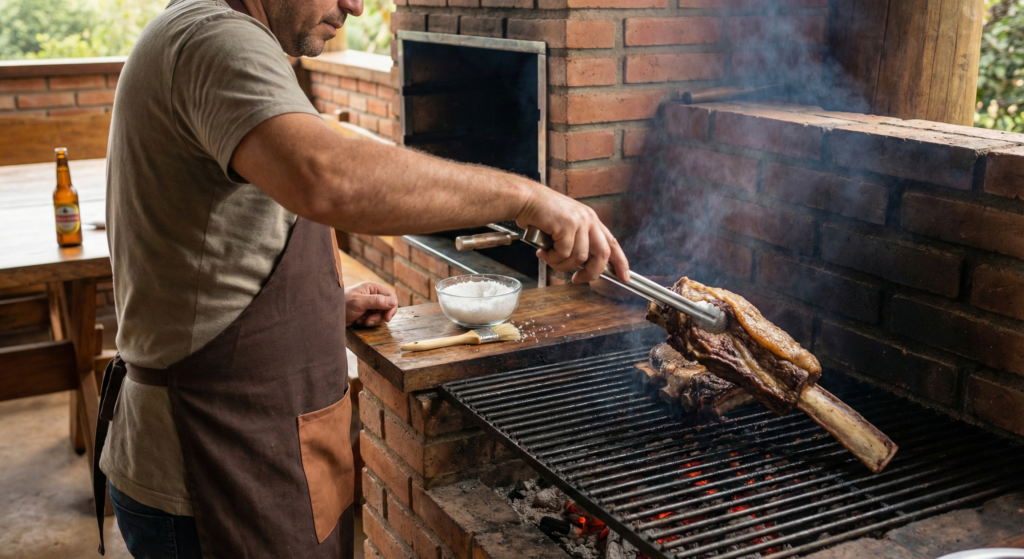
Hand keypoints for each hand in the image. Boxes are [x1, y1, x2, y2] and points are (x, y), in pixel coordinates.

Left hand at [345, 282, 398, 326]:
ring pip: (381, 314)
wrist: (329, 315)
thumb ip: (376, 301)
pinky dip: (368, 322)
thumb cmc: (342, 304)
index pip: (390, 295)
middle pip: (387, 306)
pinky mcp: (366, 313)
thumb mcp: (359, 302)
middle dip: (380, 316)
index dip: (391, 306)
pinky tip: (359, 321)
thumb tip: (393, 302)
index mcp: (372, 288)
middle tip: (370, 321)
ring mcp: (370, 305)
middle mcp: (373, 295)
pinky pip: (375, 319)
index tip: (387, 317)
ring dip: (373, 320)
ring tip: (362, 321)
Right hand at [515, 187, 629, 283]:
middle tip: (577, 279)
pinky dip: (552, 258)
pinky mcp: (567, 225)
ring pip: (579, 257)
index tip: (624, 277)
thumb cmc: (541, 214)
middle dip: (591, 273)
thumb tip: (580, 265)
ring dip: (562, 265)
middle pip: (602, 254)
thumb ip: (576, 241)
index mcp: (591, 220)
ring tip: (549, 258)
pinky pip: (563, 253)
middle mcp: (589, 220)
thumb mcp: (566, 226)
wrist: (525, 199)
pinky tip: (543, 252)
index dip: (620, 262)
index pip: (612, 243)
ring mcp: (579, 222)